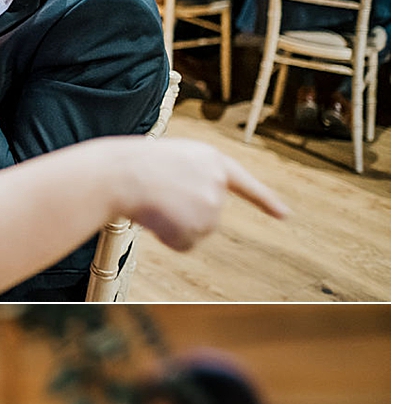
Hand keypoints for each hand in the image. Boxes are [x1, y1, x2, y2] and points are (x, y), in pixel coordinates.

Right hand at [113, 138, 288, 250]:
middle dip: (181, 215)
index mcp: (210, 159)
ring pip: (195, 231)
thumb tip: (188, 220)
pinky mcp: (203, 223)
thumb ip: (187, 182)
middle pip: (208, 214)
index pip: (243, 183)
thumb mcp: (166, 163)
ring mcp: (213, 202)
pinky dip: (168, 238)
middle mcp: (218, 180)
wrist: (119, 174)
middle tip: (153, 198)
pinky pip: (184, 243)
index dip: (264, 200)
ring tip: (151, 205)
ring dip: (171, 226)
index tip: (284, 215)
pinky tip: (154, 220)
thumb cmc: (130, 167)